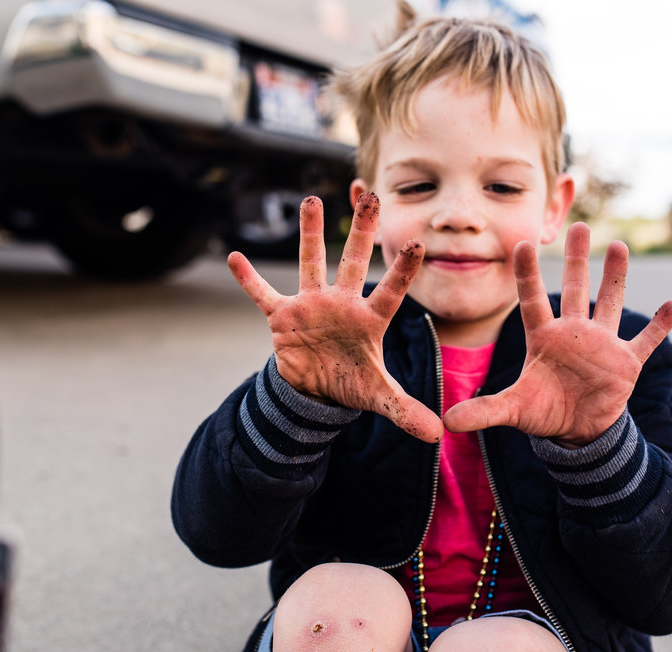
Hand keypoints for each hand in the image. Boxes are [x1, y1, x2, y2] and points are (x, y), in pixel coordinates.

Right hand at [228, 193, 443, 443]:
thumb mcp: (380, 398)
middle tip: (370, 195)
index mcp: (370, 320)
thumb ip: (406, 410)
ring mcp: (312, 306)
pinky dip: (249, 279)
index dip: (403, 271)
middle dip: (361, 230)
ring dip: (310, 234)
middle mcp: (343, 304)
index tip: (417, 243)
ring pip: (311, 263)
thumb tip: (437, 436)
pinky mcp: (283, 317)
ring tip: (313, 200)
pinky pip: (263, 295)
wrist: (317, 389)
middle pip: (354, 262)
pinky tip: (235, 257)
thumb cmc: (353, 384)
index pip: (392, 292)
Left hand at [443, 222, 671, 447]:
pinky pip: (646, 339)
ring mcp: (602, 344)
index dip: (527, 274)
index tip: (522, 242)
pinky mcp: (626, 361)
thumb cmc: (543, 412)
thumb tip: (447, 422)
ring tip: (619, 247)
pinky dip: (660, 325)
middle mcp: (573, 333)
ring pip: (609, 303)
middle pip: (574, 289)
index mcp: (544, 338)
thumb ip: (484, 411)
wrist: (577, 430)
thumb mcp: (513, 410)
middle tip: (579, 226)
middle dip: (577, 259)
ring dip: (616, 277)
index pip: (532, 300)